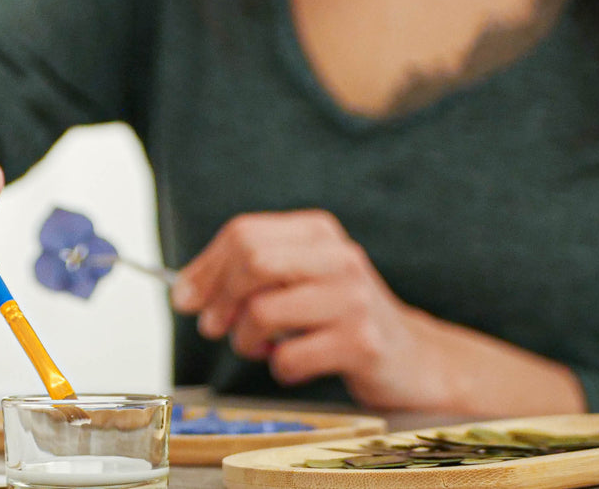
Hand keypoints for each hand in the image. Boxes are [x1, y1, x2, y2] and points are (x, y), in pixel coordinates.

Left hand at [171, 210, 584, 414]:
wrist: (413, 358)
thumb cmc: (339, 318)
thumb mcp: (298, 280)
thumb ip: (245, 275)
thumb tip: (184, 292)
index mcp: (318, 230)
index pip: (244, 233)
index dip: (206, 268)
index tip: (185, 298)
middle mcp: (339, 256)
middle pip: (252, 262)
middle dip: (220, 300)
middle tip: (214, 328)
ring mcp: (354, 298)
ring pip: (264, 310)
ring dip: (245, 339)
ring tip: (258, 347)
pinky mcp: (362, 342)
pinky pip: (290, 356)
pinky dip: (279, 367)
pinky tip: (293, 364)